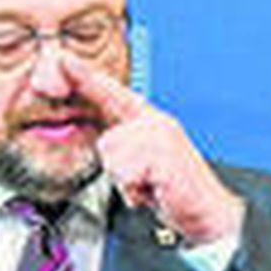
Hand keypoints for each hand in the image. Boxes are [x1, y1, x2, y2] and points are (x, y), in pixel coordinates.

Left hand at [63, 56, 245, 244]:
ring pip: (113, 159)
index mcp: (152, 120)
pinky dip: (136, 190)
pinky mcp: (161, 154)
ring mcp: (160, 136)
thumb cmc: (177, 191)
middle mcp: (156, 123)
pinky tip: (155, 189)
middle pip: (107, 141)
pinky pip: (124, 173)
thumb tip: (104, 144)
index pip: (113, 94)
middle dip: (120, 169)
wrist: (208, 212)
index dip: (86, 76)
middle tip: (146, 180)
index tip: (62, 59)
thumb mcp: (145, 164)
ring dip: (128, 181)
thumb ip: (125, 147)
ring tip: (151, 185)